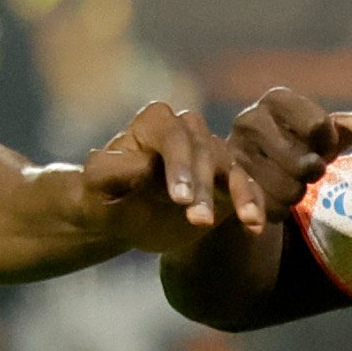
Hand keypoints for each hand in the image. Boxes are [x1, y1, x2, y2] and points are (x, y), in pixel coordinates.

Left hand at [89, 98, 326, 259]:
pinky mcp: (227, 182)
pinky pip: (248, 188)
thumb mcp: (97, 185)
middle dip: (204, 187)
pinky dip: (254, 204)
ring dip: (239, 196)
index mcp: (155, 123)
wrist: (122, 217)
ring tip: (247, 220)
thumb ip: (110, 169)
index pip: (174, 138)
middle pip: (205, 153)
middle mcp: (188, 132)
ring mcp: (211, 156)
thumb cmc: (105, 196)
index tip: (180, 199)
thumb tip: (143, 163)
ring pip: (231, 169)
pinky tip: (254, 227)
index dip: (180, 166)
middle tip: (198, 221)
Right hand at [229, 88, 351, 209]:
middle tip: (304, 169)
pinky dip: (260, 210)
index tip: (320, 145)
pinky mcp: (226, 183)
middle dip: (312, 172)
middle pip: (305, 164)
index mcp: (278, 99)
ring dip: (296, 195)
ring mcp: (235, 151)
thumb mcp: (328, 132)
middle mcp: (250, 119)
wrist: (250, 171)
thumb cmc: (298, 144)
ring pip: (287, 189)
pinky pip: (256, 203)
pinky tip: (259, 219)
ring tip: (286, 183)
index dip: (327, 143)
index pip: (320, 127)